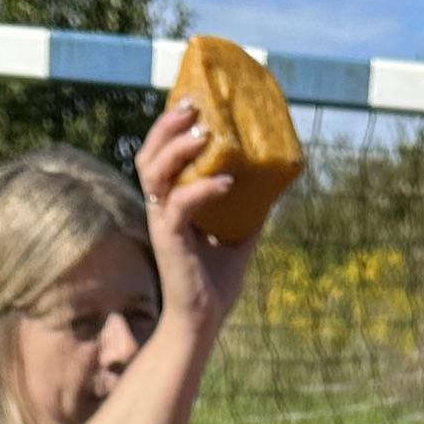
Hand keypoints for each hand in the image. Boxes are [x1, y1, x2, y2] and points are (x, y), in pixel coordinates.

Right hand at [136, 97, 257, 332]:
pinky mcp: (168, 237)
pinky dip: (201, 189)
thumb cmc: (215, 283)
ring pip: (154, 170)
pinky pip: (179, 203)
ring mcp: (161, 220)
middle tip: (193, 106)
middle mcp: (161, 206)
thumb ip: (250, 211)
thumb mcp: (239, 238)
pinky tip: (226, 182)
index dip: (172, 126)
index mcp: (172, 201)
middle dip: (167, 125)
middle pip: (150, 152)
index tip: (193, 102)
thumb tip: (273, 186)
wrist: (203, 321)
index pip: (163, 154)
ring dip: (177, 147)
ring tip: (204, 133)